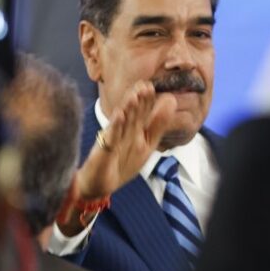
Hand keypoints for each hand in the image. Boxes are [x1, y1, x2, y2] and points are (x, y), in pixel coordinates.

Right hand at [56, 81, 175, 235]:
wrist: (98, 185)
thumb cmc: (122, 164)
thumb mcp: (146, 144)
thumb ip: (157, 125)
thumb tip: (171, 102)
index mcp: (134, 130)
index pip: (142, 112)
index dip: (147, 101)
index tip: (153, 86)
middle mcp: (123, 131)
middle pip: (132, 113)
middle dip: (138, 100)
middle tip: (145, 85)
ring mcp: (113, 139)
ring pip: (122, 122)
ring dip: (127, 108)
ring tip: (134, 95)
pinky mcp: (104, 150)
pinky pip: (110, 137)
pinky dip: (115, 126)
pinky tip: (119, 116)